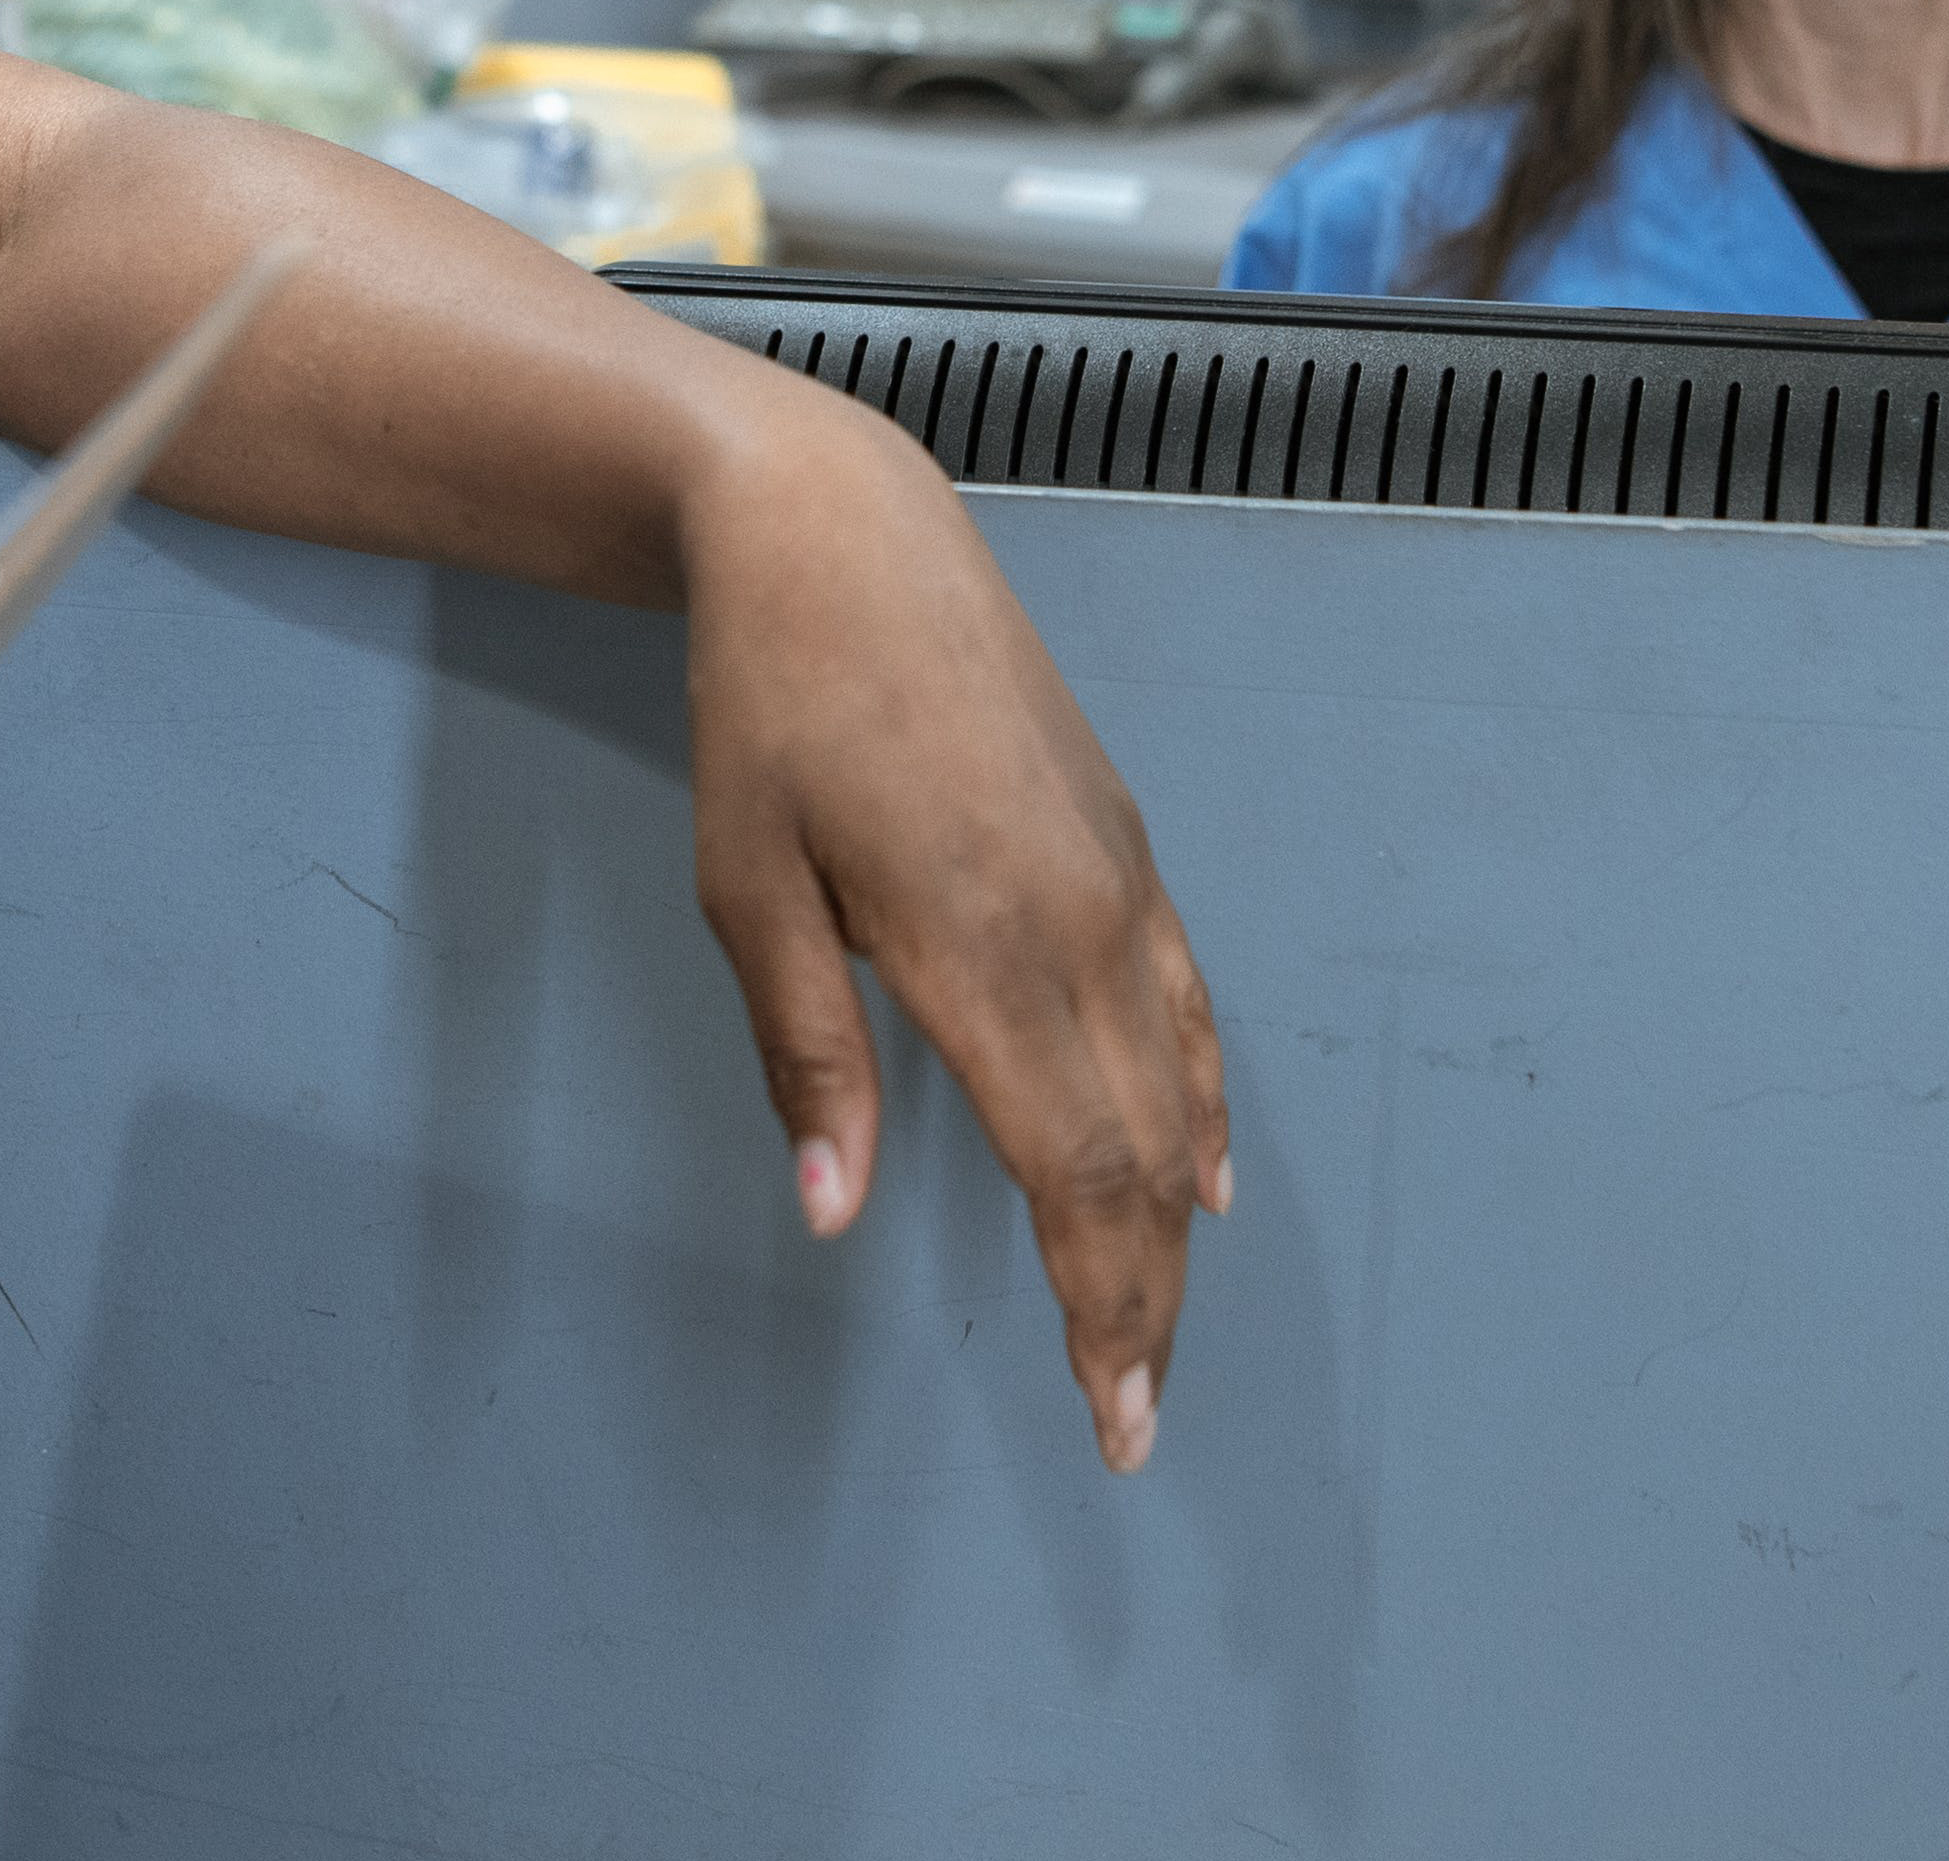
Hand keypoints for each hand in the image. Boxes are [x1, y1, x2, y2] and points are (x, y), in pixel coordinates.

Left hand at [678, 399, 1229, 1472]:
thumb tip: (835, 1212)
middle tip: (1133, 1418)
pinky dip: (1200, 1101)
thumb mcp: (745, 882)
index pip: (1077, 1178)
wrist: (840, 530)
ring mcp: (1113, 879)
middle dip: (1146, 1305)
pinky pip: (1185, 1000)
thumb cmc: (769, 701)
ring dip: (1172, 1226)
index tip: (1110, 1417)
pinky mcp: (1120, 838)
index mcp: (980, 949)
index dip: (1101, 1311)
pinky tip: (1203, 1169)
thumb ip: (808, 1056)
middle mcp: (1077, 924)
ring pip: (1174, 1091)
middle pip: (1142, 1161)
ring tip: (1156, 1326)